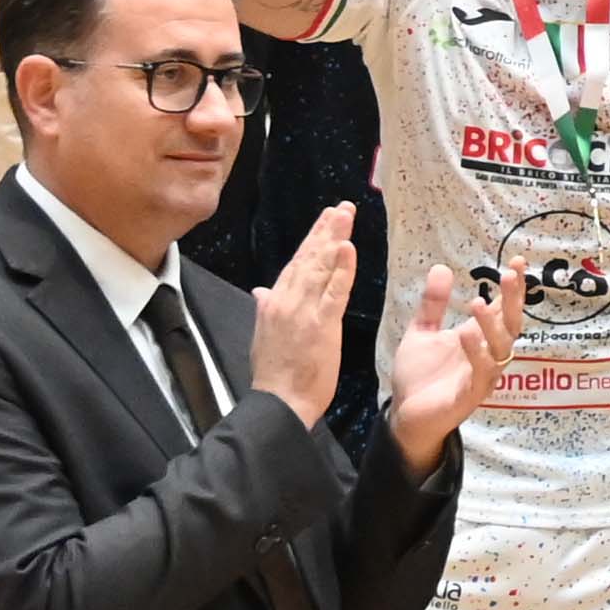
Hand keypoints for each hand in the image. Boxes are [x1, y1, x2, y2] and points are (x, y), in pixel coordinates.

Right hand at [249, 202, 359, 426]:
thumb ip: (265, 309)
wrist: (279, 401)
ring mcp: (304, 311)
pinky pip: (335, 292)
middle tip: (342, 208)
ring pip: (321, 267)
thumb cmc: (274, 374)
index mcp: (274, 303)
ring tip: (346, 215)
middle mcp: (286, 301)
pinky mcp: (321, 325)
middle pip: (308, 258)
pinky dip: (342, 269)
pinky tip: (348, 248)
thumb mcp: (263, 336)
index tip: (325, 220)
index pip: (296, 264)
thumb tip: (261, 290)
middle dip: (326, 230)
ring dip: (335, 239)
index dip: (312, 240)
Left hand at [382, 263, 523, 467]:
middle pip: (510, 324)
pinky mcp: (471, 395)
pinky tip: (466, 336)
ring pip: (500, 348)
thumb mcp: (423, 332)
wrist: (405, 413)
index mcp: (479, 337)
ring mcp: (483, 375)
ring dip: (492, 326)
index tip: (518, 261)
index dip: (513, 286)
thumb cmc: (420, 375)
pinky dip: (477, 354)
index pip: (502, 307)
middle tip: (509, 275)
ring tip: (477, 303)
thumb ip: (434, 304)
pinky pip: (482, 373)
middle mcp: (488, 354)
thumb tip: (441, 268)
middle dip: (512, 300)